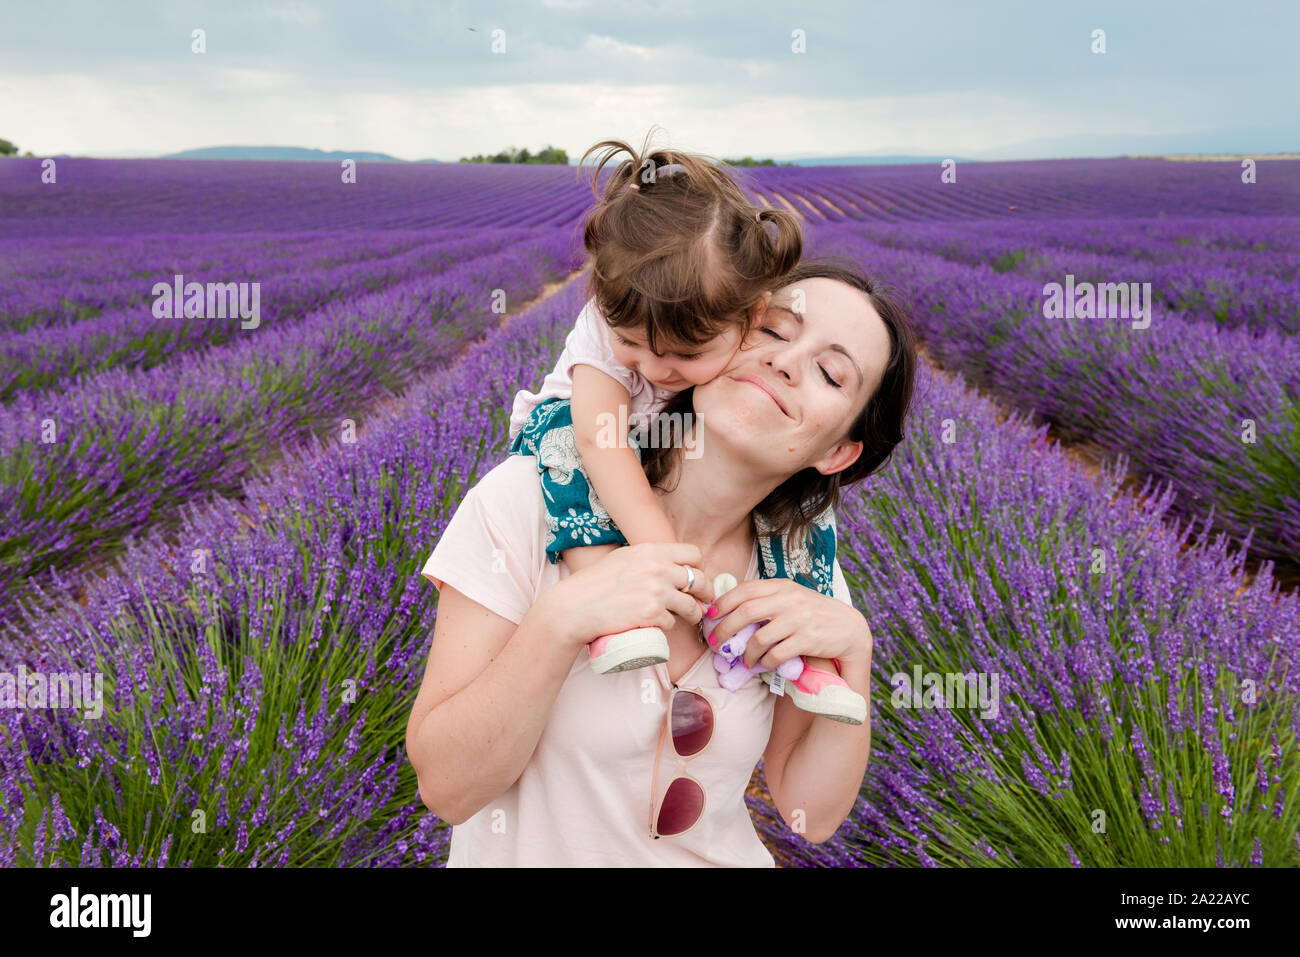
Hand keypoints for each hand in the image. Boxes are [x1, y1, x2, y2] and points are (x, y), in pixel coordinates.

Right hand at [542, 542, 715, 651]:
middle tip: (702, 602)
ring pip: (691, 605)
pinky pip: (673, 622)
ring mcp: (656, 591)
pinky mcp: (652, 613)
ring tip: (690, 618)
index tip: (695, 579)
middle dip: (705, 593)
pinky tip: (658, 624)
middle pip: (699, 579)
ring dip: (693, 613)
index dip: (697, 567)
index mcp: (650, 551)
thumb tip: (672, 568)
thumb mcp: (623, 559)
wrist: (574, 607)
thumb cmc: (594, 584)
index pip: (692, 554)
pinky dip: (668, 625)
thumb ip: (647, 559)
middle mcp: (657, 568)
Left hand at [705, 577, 871, 672]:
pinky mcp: (808, 640)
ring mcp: (799, 619)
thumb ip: (768, 598)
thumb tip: (731, 604)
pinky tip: (761, 665)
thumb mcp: (792, 598)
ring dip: (746, 653)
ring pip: (759, 637)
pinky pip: (776, 654)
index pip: (745, 589)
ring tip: (743, 660)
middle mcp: (790, 599)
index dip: (723, 602)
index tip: (710, 615)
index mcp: (783, 586)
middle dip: (725, 629)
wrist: (849, 629)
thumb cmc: (813, 613)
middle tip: (715, 643)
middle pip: (746, 612)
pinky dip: (764, 662)